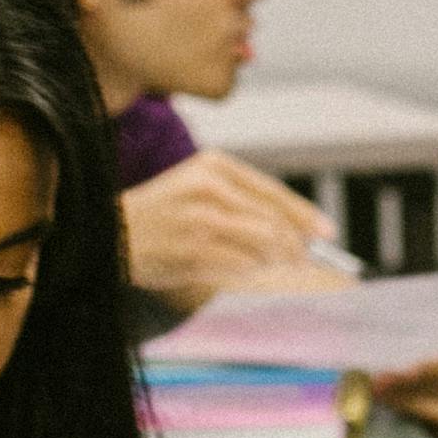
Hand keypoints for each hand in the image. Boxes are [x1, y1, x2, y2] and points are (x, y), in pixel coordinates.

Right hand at [123, 151, 332, 312]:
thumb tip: (297, 232)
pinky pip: (241, 266)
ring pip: (263, 245)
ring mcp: (202, 220)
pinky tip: (246, 272)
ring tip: (274, 267)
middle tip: (304, 260)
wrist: (110, 235)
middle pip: (273, 221)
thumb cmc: (161, 216)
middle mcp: (209, 188)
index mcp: (213, 165)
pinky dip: (252, 272)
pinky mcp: (195, 251)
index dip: (304, 215)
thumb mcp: (199, 189)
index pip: (272, 192)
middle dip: (295, 245)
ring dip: (275, 262)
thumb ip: (243, 203)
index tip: (327, 232)